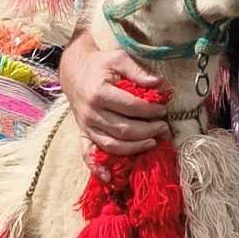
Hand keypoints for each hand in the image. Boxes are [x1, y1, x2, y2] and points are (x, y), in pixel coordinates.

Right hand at [59, 37, 169, 156]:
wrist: (74, 70)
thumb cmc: (100, 64)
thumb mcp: (119, 59)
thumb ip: (138, 71)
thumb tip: (160, 84)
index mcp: (99, 93)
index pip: (130, 107)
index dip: (150, 111)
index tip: (163, 110)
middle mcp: (91, 112)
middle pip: (123, 129)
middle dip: (148, 131)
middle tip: (164, 128)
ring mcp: (86, 126)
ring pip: (112, 145)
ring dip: (134, 148)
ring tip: (153, 143)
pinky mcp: (83, 133)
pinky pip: (88, 154)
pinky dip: (97, 168)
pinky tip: (109, 178)